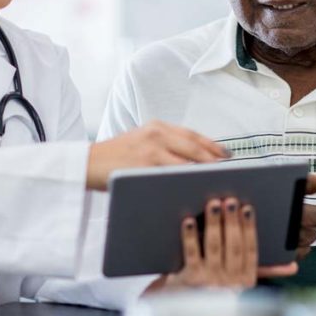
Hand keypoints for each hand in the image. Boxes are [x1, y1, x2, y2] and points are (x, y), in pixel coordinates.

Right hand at [86, 121, 227, 189]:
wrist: (86, 163)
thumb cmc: (116, 156)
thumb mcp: (141, 141)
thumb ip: (164, 145)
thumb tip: (193, 159)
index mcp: (157, 127)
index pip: (192, 135)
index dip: (212, 145)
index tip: (227, 155)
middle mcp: (156, 134)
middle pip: (194, 147)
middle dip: (214, 160)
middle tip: (230, 171)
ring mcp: (150, 150)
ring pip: (186, 162)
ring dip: (204, 172)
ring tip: (217, 181)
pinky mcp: (143, 166)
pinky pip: (170, 175)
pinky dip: (185, 182)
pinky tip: (195, 189)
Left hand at [144, 197, 296, 294]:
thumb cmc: (214, 295)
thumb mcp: (240, 287)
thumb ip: (265, 272)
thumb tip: (293, 266)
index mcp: (246, 281)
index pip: (251, 251)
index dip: (250, 229)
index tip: (248, 209)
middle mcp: (230, 283)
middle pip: (233, 246)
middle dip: (232, 222)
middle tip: (230, 201)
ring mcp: (210, 282)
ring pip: (214, 247)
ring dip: (215, 223)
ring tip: (213, 204)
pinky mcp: (190, 281)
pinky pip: (191, 254)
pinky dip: (191, 237)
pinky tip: (189, 221)